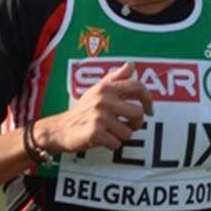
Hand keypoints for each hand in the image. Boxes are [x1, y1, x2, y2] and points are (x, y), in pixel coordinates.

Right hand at [35, 62, 152, 152]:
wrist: (60, 128)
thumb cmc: (82, 110)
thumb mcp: (97, 90)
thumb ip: (115, 78)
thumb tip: (131, 65)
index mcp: (106, 88)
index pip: (137, 86)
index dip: (148, 99)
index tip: (149, 110)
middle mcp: (104, 99)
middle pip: (138, 113)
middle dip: (136, 124)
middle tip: (127, 126)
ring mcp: (99, 116)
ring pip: (128, 132)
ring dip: (122, 136)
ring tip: (110, 132)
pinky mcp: (95, 132)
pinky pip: (117, 144)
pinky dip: (112, 145)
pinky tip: (102, 139)